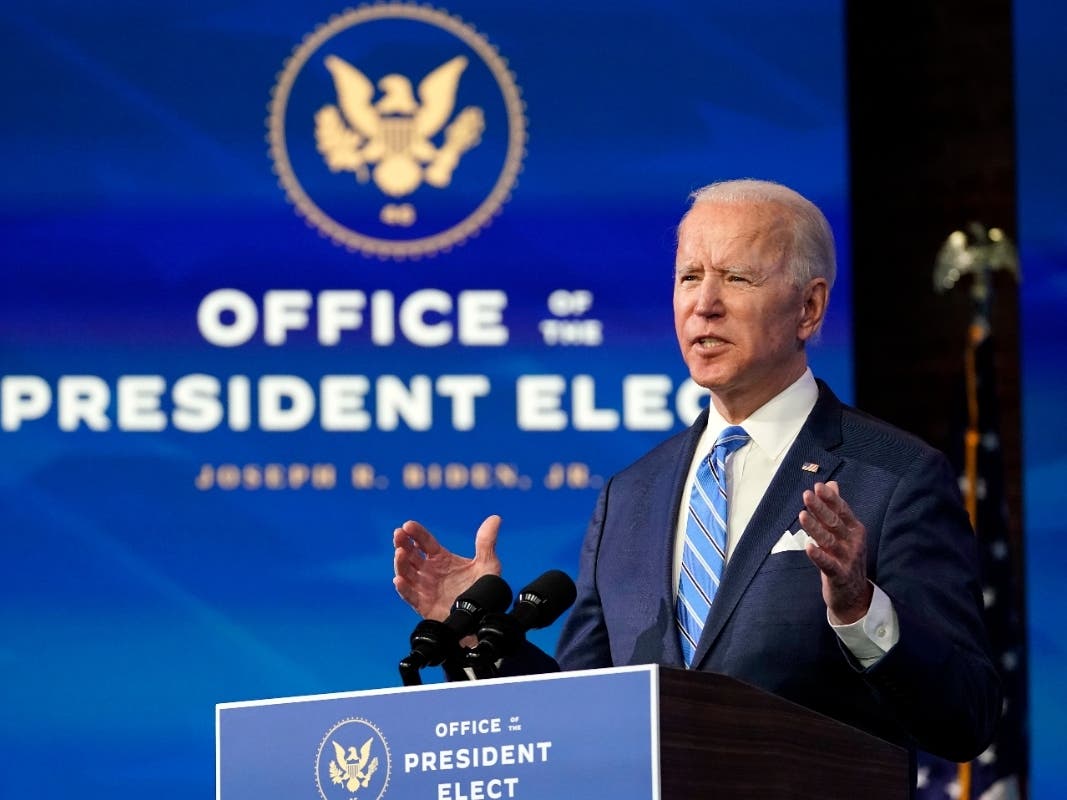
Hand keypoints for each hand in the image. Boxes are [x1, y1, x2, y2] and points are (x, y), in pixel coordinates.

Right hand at [392, 515, 502, 620]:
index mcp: (441, 559)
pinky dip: (403, 588)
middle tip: (398, 535)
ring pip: (406, 573)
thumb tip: (495, 519)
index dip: (416, 533)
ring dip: (401, 563)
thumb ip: (487, 542)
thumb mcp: (487, 564)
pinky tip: (399, 580)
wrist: (482, 617)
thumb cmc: (483, 591)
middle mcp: (430, 571)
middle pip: (411, 555)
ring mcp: (425, 587)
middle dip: (402, 544)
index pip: (425, 542)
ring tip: (400, 553)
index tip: (408, 525)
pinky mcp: (423, 605)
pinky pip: (410, 596)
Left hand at [800, 481, 872, 624]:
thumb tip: (831, 484)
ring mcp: (847, 559)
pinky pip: (828, 564)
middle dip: (821, 508)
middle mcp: (853, 543)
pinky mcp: (840, 575)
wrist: (854, 595)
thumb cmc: (845, 558)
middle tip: (806, 495)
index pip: (842, 510)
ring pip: (829, 541)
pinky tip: (809, 547)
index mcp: (855, 530)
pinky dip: (819, 556)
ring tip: (802, 515)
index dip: (830, 499)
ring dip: (815, 528)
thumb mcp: (843, 532)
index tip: (817, 486)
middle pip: (835, 523)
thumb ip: (836, 508)